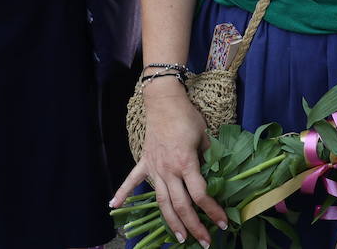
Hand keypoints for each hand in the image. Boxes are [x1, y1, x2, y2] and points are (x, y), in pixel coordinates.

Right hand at [111, 80, 226, 244]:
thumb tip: (218, 177)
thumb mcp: (205, 137)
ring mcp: (154, 167)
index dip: (213, 211)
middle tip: (204, 242)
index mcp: (186, 163)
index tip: (223, 223)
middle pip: (180, 205)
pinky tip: (113, 207)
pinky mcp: (145, 162)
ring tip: (180, 238)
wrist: (164, 100)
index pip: (200, 194)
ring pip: (161, 201)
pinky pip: (132, 180)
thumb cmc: (187, 117)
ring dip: (171, 221)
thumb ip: (210, 158)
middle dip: (193, 225)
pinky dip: (122, 193)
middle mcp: (169, 169)